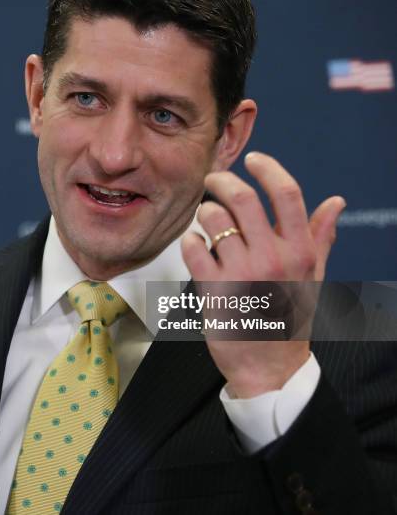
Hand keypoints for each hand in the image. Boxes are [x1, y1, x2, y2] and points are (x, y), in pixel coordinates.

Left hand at [181, 151, 345, 397]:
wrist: (268, 366)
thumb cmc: (288, 317)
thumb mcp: (312, 276)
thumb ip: (321, 235)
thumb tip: (336, 202)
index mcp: (299, 251)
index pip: (287, 193)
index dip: (268, 168)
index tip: (254, 159)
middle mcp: (272, 259)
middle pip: (242, 196)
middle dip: (222, 180)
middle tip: (214, 181)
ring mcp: (242, 274)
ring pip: (213, 218)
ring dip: (205, 212)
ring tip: (207, 221)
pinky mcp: (214, 290)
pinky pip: (192, 246)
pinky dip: (190, 240)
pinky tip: (197, 247)